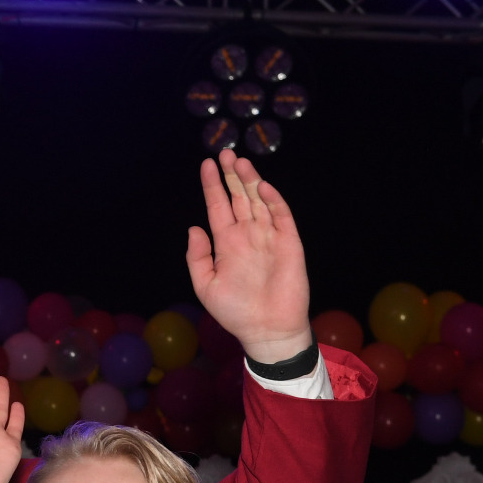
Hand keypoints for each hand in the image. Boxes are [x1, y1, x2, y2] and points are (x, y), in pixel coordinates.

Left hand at [186, 150, 312, 364]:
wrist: (266, 329)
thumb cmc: (235, 311)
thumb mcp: (205, 285)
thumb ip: (197, 257)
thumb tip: (193, 228)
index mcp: (227, 243)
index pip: (218, 206)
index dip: (213, 185)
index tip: (206, 165)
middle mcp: (248, 234)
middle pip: (239, 197)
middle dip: (232, 175)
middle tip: (224, 152)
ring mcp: (269, 236)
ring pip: (259, 201)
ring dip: (250, 181)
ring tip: (239, 161)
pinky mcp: (289, 243)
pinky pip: (281, 216)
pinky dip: (273, 201)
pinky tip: (261, 187)